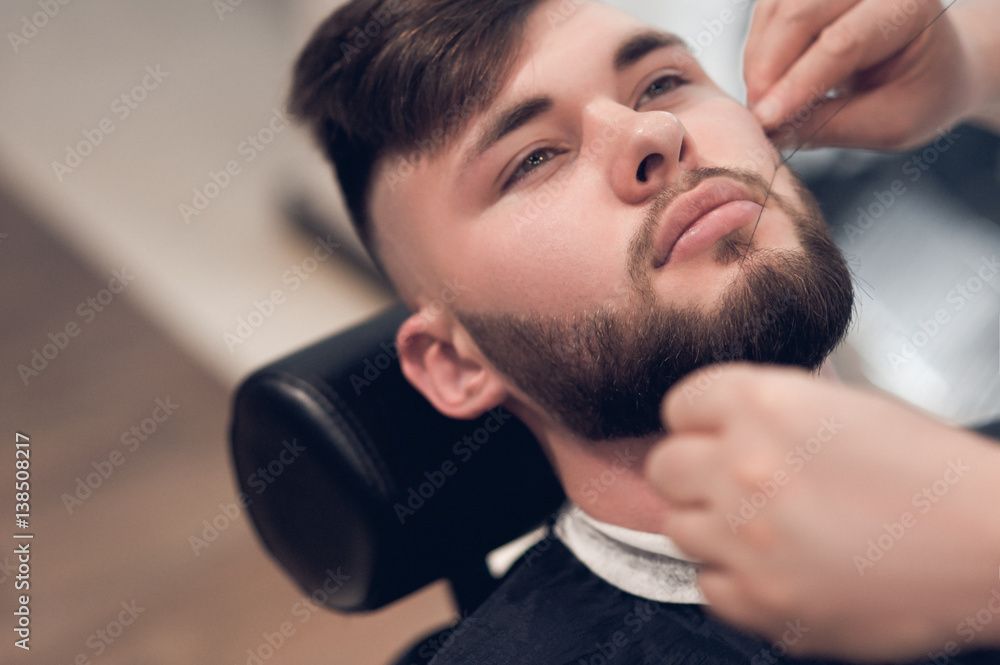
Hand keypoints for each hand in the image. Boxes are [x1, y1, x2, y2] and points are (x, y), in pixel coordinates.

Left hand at [645, 362, 999, 660]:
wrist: (989, 546)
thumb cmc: (931, 475)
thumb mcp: (844, 409)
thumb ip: (770, 413)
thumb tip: (721, 426)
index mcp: (766, 405)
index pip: (681, 404)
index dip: (696, 421)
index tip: (707, 434)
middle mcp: (744, 466)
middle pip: (665, 466)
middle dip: (692, 472)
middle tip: (727, 485)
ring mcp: (746, 538)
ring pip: (677, 526)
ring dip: (709, 526)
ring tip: (757, 529)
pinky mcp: (761, 601)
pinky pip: (707, 585)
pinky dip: (731, 579)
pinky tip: (772, 568)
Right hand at [743, 0, 981, 149]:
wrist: (932, 63)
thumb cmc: (920, 93)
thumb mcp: (890, 124)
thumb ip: (831, 125)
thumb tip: (771, 130)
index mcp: (910, 7)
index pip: (842, 42)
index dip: (797, 83)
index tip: (766, 121)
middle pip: (800, 12)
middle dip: (767, 68)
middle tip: (757, 117)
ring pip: (777, 8)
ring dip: (757, 58)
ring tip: (762, 102)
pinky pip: (769, 9)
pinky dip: (758, 48)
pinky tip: (764, 79)